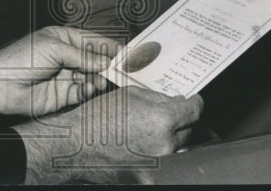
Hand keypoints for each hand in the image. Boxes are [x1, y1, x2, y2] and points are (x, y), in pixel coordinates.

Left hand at [0, 26, 119, 115]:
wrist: (1, 84)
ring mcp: (65, 76)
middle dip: (108, 64)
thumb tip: (107, 62)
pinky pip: (82, 92)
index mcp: (63, 38)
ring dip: (99, 79)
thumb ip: (83, 56)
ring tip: (102, 80)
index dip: (109, 45)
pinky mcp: (62, 95)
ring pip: (91, 77)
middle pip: (95, 60)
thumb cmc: (23, 58)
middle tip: (123, 70)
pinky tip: (87, 88)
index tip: (127, 51)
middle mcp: (66, 56)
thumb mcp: (55, 49)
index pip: (92, 40)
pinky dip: (88, 90)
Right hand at [14, 87, 203, 183]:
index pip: (194, 111)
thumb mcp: (130, 94)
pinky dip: (158, 152)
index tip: (193, 101)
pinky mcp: (149, 176)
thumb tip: (177, 102)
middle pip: (189, 130)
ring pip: (177, 148)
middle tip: (169, 113)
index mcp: (162, 120)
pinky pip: (163, 162)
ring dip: (171, 138)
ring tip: (154, 129)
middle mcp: (164, 145)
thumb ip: (159, 98)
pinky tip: (144, 143)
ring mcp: (158, 165)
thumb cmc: (97, 117)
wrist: (75, 145)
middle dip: (180, 120)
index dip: (195, 103)